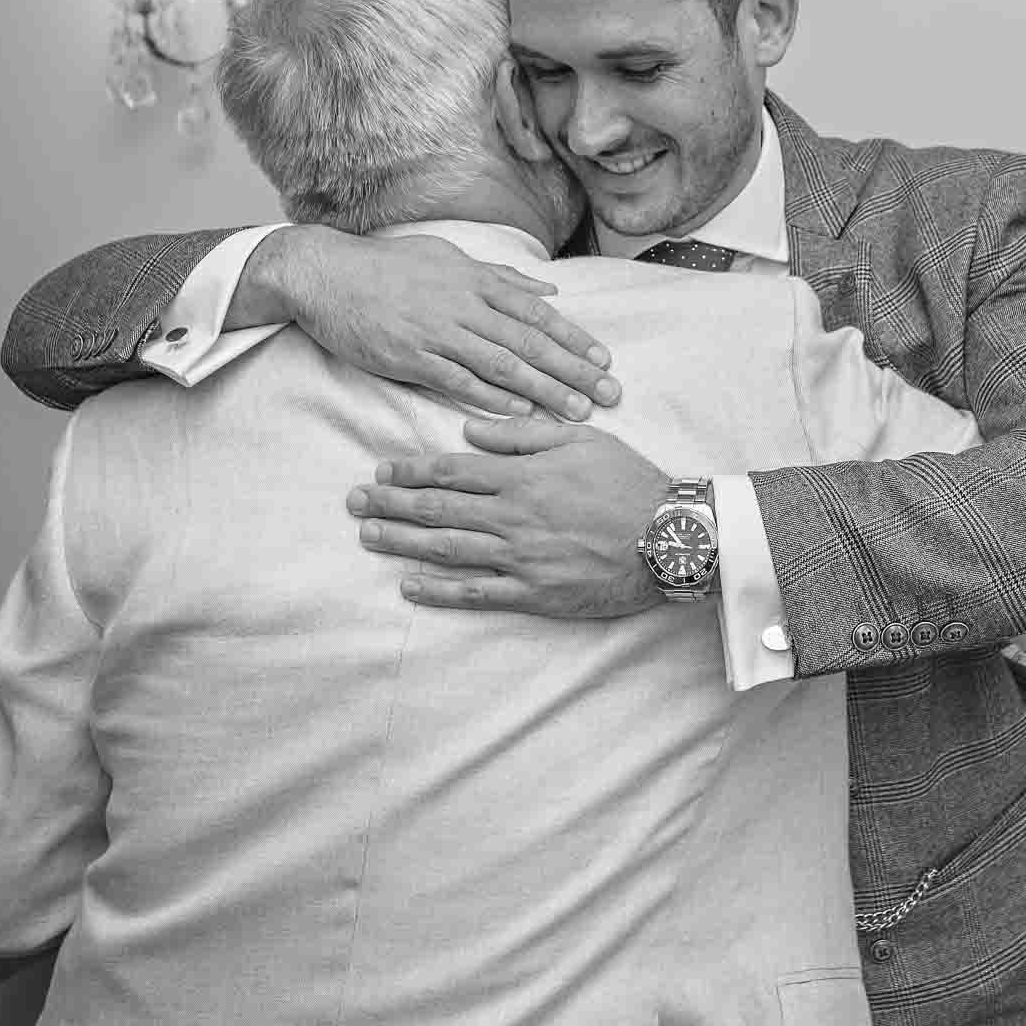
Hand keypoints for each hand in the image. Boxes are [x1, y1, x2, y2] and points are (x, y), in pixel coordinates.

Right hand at [235, 228, 620, 419]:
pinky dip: (491, 397)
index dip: (574, 338)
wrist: (326, 275)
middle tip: (609, 393)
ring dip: (544, 389)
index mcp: (475, 281)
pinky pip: (459, 380)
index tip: (605, 360)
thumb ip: (501, 278)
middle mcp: (463, 305)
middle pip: (530, 342)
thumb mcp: (449, 259)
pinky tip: (520, 413)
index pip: (537, 313)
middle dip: (574, 369)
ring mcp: (437, 332)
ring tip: (577, 411)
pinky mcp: (410, 357)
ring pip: (503, 364)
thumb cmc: (387, 266)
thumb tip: (547, 291)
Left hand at [347, 414, 669, 617]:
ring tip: (368, 537)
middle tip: (354, 503)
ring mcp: (521, 558)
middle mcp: (513, 516)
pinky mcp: (535, 594)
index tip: (381, 470)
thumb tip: (471, 431)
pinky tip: (409, 586)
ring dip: (403, 543)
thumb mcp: (581, 439)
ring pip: (448, 549)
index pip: (453, 470)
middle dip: (391, 505)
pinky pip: (476, 593)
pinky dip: (439, 591)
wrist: (672, 538)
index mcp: (523, 475)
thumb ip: (523, 433)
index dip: (411, 471)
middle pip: (439, 508)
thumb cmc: (629, 482)